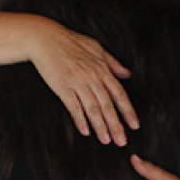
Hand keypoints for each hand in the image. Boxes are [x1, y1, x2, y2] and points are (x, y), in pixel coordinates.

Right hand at [27, 22, 139, 144]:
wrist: (45, 39)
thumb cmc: (70, 41)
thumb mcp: (96, 47)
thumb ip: (112, 63)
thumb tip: (126, 74)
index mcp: (102, 69)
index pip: (119, 94)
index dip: (128, 111)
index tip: (134, 125)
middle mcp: (92, 77)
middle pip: (108, 106)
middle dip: (116, 125)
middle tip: (121, 140)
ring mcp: (77, 83)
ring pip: (93, 109)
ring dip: (100, 126)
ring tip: (106, 140)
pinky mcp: (63, 87)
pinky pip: (74, 107)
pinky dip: (80, 120)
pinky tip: (85, 131)